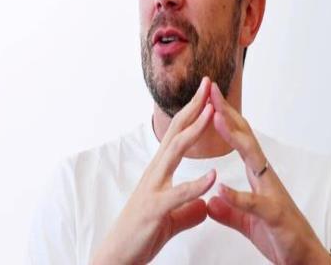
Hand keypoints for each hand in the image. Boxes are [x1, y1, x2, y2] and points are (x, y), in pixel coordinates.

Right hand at [92, 77, 216, 264]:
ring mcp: (154, 188)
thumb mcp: (171, 217)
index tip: (206, 94)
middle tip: (207, 84)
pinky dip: (196, 184)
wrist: (117, 256)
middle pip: (176, 131)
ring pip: (175, 152)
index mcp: (161, 169)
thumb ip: (189, 206)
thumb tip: (205, 204)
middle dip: (194, 107)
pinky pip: (178, 195)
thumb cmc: (141, 232)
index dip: (193, 112)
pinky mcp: (156, 209)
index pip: (178, 133)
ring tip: (211, 112)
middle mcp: (156, 171)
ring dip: (194, 130)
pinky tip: (213, 175)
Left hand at [206, 83, 330, 264]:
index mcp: (256, 174)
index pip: (239, 138)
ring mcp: (272, 193)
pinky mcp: (275, 216)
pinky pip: (255, 204)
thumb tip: (211, 199)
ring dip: (234, 137)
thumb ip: (229, 209)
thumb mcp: (247, 220)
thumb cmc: (278, 234)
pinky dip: (238, 196)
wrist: (304, 259)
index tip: (209, 99)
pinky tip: (220, 189)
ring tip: (216, 118)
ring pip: (253, 158)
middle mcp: (265, 176)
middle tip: (211, 91)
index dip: (224, 118)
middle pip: (245, 137)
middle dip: (227, 113)